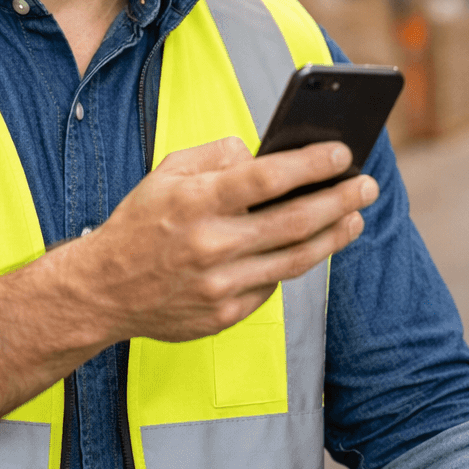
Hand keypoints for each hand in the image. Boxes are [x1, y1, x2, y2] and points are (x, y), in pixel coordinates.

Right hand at [66, 136, 376, 343]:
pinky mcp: (224, 315)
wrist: (102, 290)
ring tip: (355, 217)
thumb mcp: (167, 173)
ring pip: (295, 259)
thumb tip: (263, 154)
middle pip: (295, 221)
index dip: (311, 164)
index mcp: (197, 202)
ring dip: (333, 236)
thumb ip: (216, 157)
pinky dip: (292, 263)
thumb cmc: (140, 222)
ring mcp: (220, 285)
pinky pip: (271, 285)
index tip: (343, 152)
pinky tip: (308, 246)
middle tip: (366, 185)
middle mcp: (212, 245)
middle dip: (340, 200)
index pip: (267, 177)